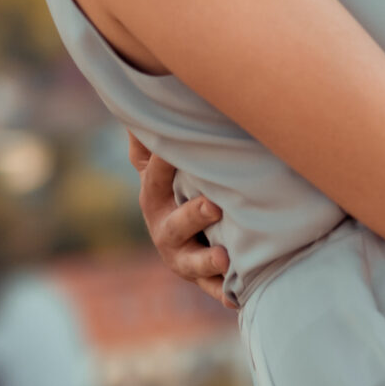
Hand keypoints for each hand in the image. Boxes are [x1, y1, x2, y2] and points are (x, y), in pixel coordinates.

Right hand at [132, 132, 234, 307]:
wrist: (192, 237)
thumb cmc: (184, 184)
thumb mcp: (168, 160)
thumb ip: (159, 132)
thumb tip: (146, 89)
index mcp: (156, 196)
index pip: (155, 177)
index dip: (164, 163)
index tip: (177, 150)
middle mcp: (164, 229)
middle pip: (174, 224)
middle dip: (193, 216)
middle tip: (214, 205)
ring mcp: (182, 257)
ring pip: (191, 262)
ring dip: (206, 261)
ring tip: (225, 257)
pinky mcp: (202, 279)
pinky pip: (213, 290)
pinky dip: (224, 293)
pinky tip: (238, 296)